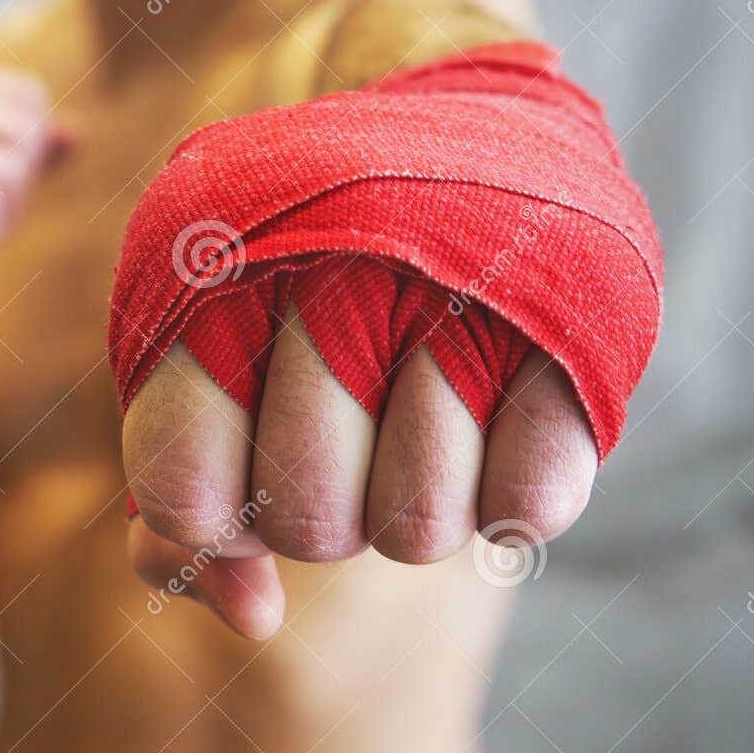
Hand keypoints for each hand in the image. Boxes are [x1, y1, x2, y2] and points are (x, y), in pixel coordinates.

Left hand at [123, 305, 597, 639]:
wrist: (453, 135)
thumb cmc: (303, 285)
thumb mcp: (204, 363)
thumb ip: (186, 495)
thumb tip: (254, 617)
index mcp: (212, 296)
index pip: (185, 492)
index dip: (217, 512)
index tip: (242, 448)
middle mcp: (330, 287)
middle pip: (309, 525)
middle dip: (324, 502)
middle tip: (351, 412)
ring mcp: (456, 308)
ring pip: (416, 527)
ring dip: (422, 492)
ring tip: (428, 397)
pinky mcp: (568, 343)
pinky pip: (527, 505)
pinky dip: (515, 492)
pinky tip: (501, 415)